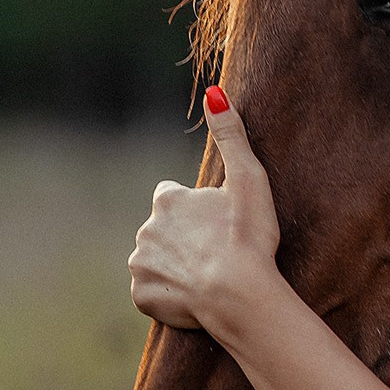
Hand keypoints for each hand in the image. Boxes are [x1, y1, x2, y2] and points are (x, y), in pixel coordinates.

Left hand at [129, 86, 281, 340]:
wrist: (240, 296)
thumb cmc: (249, 236)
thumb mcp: (249, 179)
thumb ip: (231, 135)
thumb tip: (214, 93)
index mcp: (168, 200)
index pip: (171, 197)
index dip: (194, 210)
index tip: (216, 223)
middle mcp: (145, 229)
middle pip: (163, 229)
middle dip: (182, 237)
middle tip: (216, 250)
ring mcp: (141, 264)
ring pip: (155, 259)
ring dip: (174, 265)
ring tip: (207, 275)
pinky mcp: (141, 296)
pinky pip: (151, 292)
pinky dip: (168, 294)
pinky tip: (193, 296)